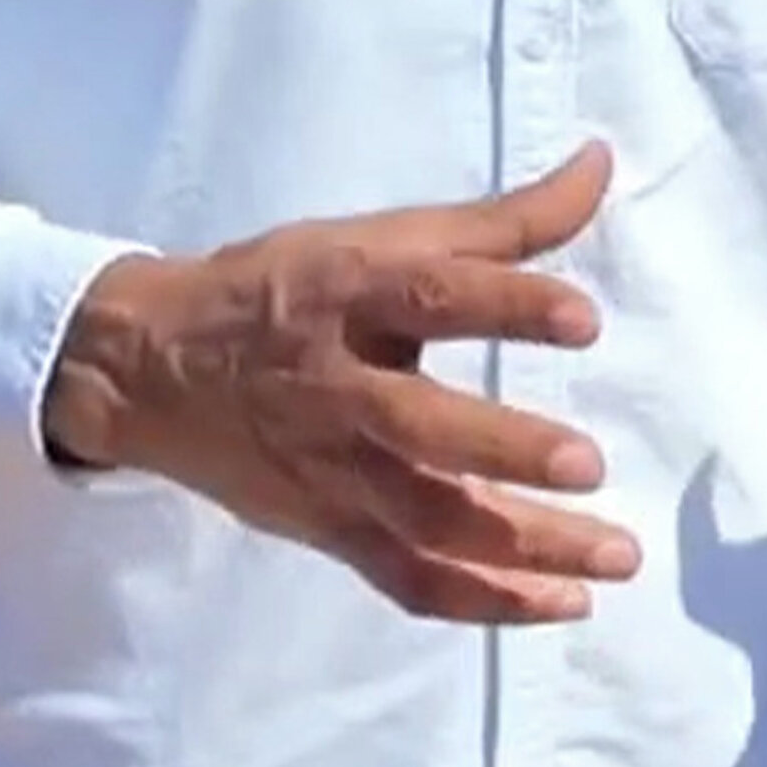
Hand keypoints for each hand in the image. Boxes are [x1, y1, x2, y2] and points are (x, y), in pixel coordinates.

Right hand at [40, 141, 640, 626]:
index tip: (585, 320)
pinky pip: (409, 580)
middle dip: (505, 451)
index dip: (507, 306)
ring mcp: (333, 471)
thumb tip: (600, 163)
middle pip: (422, 428)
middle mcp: (340, 388)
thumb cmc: (289, 288)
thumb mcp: (380, 236)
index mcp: (350, 295)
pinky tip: (563, 604)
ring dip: (522, 549)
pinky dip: (484, 602)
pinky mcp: (330, 531)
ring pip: (426, 522)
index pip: (432, 297)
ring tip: (614, 558)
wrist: (152, 369)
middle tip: (591, 464)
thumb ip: (502, 220)